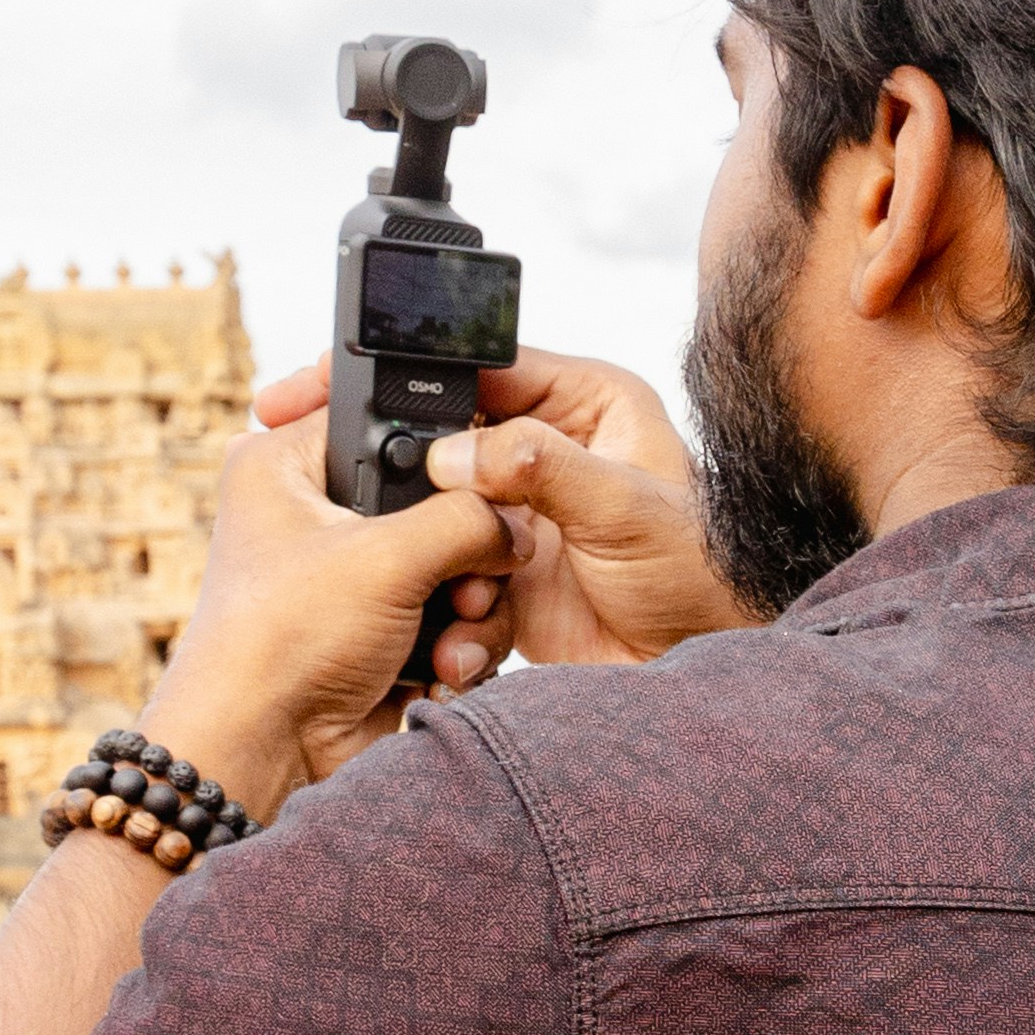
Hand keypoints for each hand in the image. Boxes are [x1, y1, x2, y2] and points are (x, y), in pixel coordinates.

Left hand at [142, 408, 506, 812]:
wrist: (264, 754)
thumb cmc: (282, 643)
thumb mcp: (385, 557)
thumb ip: (468, 518)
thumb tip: (517, 526)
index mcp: (286, 466)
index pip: (381, 417)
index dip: (437, 444)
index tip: (477, 475)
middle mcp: (315, 515)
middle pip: (434, 499)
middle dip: (466, 547)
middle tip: (468, 575)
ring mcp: (352, 579)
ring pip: (452, 563)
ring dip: (468, 603)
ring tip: (452, 631)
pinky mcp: (381, 632)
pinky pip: (449, 617)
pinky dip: (457, 642)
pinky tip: (442, 667)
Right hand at [249, 348, 748, 675]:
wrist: (709, 668)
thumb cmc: (703, 571)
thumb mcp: (624, 506)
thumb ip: (540, 469)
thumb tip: (452, 450)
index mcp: (582, 403)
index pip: (475, 366)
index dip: (405, 373)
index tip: (328, 383)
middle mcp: (546, 451)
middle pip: (442, 439)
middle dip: (396, 474)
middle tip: (325, 482)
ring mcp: (521, 513)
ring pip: (436, 517)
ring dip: (427, 555)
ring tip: (460, 590)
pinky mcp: (506, 575)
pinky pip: (450, 578)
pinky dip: (449, 609)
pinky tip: (466, 636)